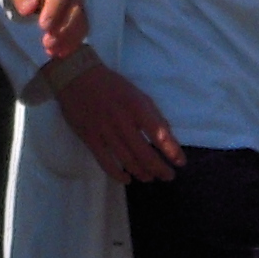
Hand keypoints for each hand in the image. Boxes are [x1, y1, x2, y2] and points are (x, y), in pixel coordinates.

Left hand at [2, 0, 87, 55]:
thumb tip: (28, 8)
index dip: (54, 12)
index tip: (43, 27)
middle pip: (73, 9)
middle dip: (62, 30)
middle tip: (47, 44)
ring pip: (80, 20)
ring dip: (69, 38)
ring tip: (53, 51)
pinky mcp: (81, 7)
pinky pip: (81, 25)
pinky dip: (73, 39)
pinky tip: (62, 51)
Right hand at [56, 61, 180, 181]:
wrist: (78, 78)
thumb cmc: (112, 86)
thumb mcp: (138, 95)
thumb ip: (153, 115)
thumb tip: (167, 137)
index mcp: (137, 107)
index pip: (159, 134)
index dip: (172, 151)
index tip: (180, 162)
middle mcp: (122, 121)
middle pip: (144, 153)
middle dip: (160, 169)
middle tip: (168, 176)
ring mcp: (105, 132)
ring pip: (127, 161)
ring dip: (142, 173)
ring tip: (150, 177)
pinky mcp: (91, 139)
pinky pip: (106, 163)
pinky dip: (118, 175)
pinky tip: (126, 179)